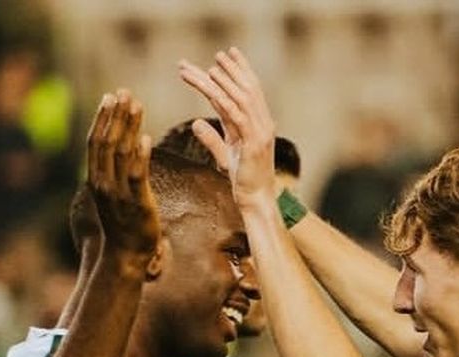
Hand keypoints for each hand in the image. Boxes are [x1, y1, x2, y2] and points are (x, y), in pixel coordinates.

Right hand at [86, 89, 159, 265]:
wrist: (125, 256)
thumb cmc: (122, 225)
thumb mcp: (111, 195)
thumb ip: (113, 172)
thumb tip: (121, 149)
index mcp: (95, 179)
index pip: (96, 142)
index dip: (103, 117)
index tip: (111, 97)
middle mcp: (103, 183)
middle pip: (107, 142)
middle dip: (116, 115)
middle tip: (125, 93)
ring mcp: (119, 194)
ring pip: (122, 153)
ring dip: (129, 127)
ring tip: (137, 105)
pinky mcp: (137, 204)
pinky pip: (137, 175)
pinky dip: (140, 155)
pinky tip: (146, 137)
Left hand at [178, 48, 276, 206]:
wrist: (257, 201)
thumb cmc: (244, 181)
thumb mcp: (225, 156)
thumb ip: (211, 138)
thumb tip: (196, 123)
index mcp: (257, 125)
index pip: (249, 92)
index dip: (239, 71)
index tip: (226, 55)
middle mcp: (262, 124)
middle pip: (247, 89)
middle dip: (233, 70)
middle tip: (218, 54)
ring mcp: (260, 132)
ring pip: (242, 97)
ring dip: (226, 79)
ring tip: (211, 65)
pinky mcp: (253, 142)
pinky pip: (236, 114)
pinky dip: (224, 97)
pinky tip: (212, 85)